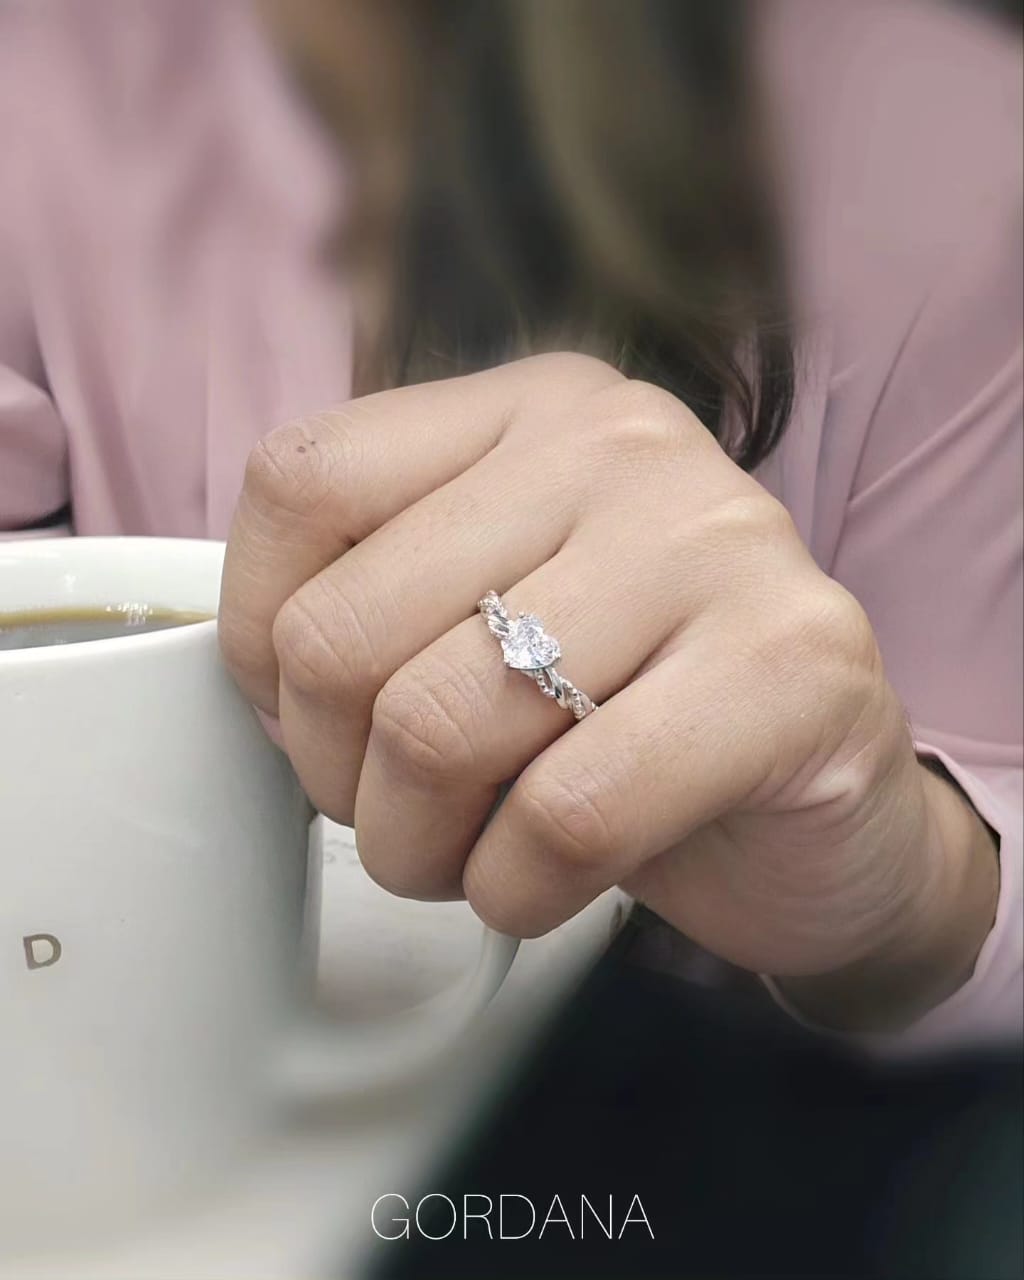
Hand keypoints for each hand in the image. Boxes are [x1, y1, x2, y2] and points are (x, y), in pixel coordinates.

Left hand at [219, 354, 996, 1028]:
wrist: (824, 811)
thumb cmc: (631, 723)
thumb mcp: (484, 618)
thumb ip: (376, 604)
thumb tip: (260, 677)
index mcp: (529, 411)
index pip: (303, 482)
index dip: (258, 637)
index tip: (312, 718)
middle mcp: (622, 444)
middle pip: (347, 628)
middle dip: (339, 778)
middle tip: (399, 817)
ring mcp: (718, 540)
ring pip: (440, 725)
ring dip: (419, 847)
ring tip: (470, 857)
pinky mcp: (795, 663)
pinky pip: (567, 813)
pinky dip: (517, 889)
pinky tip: (548, 883)